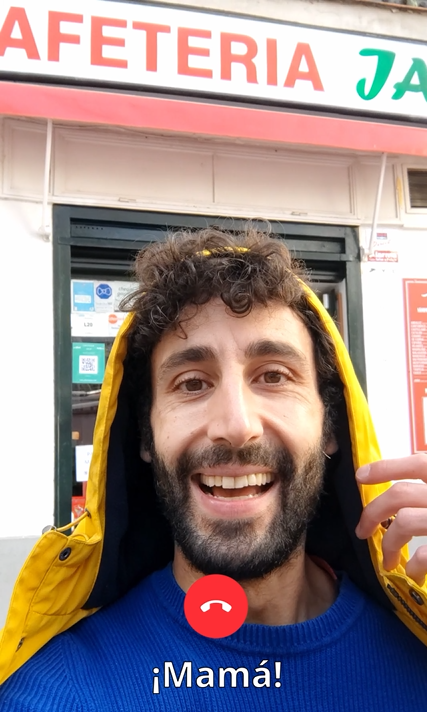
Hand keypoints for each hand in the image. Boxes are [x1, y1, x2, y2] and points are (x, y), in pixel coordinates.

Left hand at [355, 454, 426, 585]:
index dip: (387, 467)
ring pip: (405, 522)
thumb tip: (395, 495)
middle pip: (401, 494)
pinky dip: (413, 565)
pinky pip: (423, 554)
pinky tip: (413, 572)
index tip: (360, 477)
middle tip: (362, 530)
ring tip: (388, 560)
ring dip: (390, 543)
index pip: (419, 463)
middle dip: (373, 512)